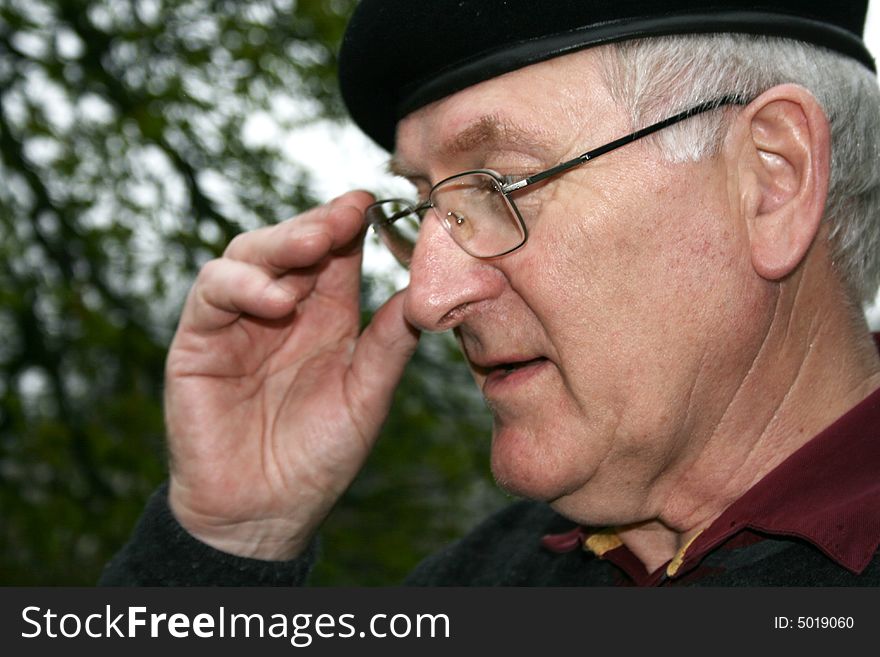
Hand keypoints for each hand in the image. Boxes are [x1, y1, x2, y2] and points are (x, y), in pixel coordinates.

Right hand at [164, 191, 419, 559]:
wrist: (264, 513)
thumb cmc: (318, 456)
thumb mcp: (366, 397)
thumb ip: (388, 344)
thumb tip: (423, 291)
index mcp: (327, 316)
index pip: (337, 254)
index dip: (351, 225)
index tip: (374, 203)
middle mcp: (283, 309)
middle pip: (293, 243)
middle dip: (318, 223)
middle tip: (346, 214)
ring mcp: (238, 320)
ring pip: (249, 255)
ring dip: (280, 244)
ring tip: (313, 246)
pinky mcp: (199, 340)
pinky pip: (212, 294)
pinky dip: (241, 286)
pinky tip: (275, 300)